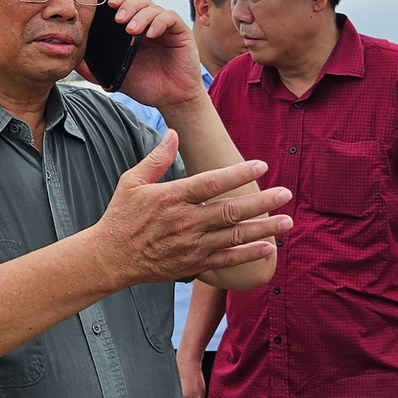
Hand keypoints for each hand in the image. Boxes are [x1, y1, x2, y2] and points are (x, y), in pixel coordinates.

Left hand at [90, 0, 202, 107]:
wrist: (171, 100)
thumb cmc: (146, 85)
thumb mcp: (116, 75)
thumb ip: (95, 69)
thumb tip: (74, 61)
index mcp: (133, 30)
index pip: (125, 6)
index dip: (117, 1)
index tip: (107, 6)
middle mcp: (149, 24)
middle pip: (138, 1)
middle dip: (127, 5)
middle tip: (118, 18)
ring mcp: (165, 27)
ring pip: (153, 7)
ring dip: (141, 15)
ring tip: (131, 30)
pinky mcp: (181, 32)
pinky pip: (170, 18)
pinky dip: (159, 22)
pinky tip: (151, 34)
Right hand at [96, 133, 291, 287]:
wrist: (110, 258)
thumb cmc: (122, 216)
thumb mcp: (132, 181)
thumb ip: (157, 157)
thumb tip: (174, 133)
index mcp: (172, 198)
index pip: (211, 183)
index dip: (237, 174)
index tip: (261, 165)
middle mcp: (185, 222)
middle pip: (230, 211)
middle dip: (261, 202)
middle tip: (286, 194)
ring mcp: (191, 245)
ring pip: (234, 237)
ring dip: (263, 228)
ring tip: (287, 220)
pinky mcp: (193, 263)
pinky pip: (226, 260)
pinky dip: (248, 255)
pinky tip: (269, 248)